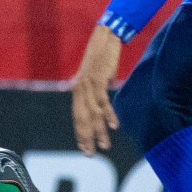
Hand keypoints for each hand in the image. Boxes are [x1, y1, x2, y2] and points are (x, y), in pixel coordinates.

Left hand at [71, 25, 122, 155]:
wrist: (106, 38)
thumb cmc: (103, 58)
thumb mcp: (99, 78)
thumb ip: (99, 92)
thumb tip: (104, 103)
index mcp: (77, 90)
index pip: (77, 116)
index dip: (80, 133)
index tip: (84, 148)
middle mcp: (79, 88)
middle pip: (82, 118)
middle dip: (86, 138)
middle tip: (90, 154)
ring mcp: (88, 84)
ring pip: (93, 113)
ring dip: (99, 131)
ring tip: (105, 146)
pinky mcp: (98, 79)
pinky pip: (103, 101)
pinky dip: (109, 114)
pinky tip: (114, 126)